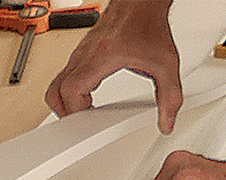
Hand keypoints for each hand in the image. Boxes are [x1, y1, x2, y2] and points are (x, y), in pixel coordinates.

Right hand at [45, 0, 182, 133]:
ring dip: (64, 102)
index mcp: (102, 56)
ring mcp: (80, 52)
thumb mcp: (165, 63)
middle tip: (82, 121)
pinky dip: (69, 90)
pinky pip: (64, 75)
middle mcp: (86, 53)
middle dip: (65, 112)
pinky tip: (86, 95)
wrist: (143, 1)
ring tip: (83, 111)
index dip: (75, 112)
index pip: (71, 91)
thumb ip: (170, 96)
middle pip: (55, 91)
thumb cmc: (149, 23)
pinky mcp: (81, 51)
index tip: (88, 121)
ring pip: (56, 83)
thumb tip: (167, 122)